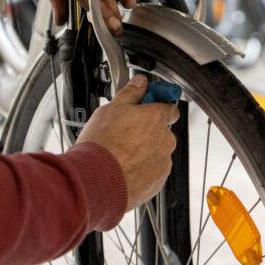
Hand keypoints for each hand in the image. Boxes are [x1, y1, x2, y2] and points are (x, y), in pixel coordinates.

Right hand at [76, 75, 179, 210]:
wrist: (96, 181)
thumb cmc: (102, 146)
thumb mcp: (111, 109)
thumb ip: (131, 93)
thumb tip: (140, 82)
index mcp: (156, 118)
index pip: (168, 106)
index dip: (156, 105)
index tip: (146, 106)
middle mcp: (165, 140)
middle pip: (162, 130)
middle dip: (147, 130)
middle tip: (124, 133)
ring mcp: (163, 162)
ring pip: (157, 151)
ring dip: (145, 151)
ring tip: (120, 154)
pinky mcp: (158, 182)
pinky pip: (153, 171)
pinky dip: (142, 169)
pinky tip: (124, 168)